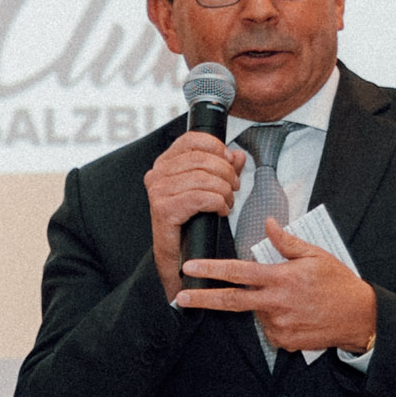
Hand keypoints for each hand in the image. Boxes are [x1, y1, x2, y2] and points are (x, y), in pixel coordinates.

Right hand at [142, 131, 242, 292]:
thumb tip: (238, 156)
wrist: (178, 256)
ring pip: (203, 178)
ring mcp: (158, 191)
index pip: (191, 139)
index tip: (229, 160)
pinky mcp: (164, 209)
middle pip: (201, 159)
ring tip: (227, 202)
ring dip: (224, 190)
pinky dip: (217, 203)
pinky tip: (220, 211)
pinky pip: (200, 197)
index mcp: (165, 163)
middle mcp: (157, 174)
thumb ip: (223, 170)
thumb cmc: (191, 221)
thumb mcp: (210, 189)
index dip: (215, 146)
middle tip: (234, 187)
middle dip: (225, 172)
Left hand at [172, 221, 379, 355]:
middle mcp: (276, 304)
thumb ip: (287, 242)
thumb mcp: (316, 256)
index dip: (211, 270)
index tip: (190, 268)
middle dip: (202, 299)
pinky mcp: (285, 341)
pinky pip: (270, 329)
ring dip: (262, 305)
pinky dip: (275, 320)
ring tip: (290, 299)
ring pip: (256, 313)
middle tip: (180, 297)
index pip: (238, 272)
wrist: (360, 318)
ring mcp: (279, 326)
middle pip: (231, 302)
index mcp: (281, 279)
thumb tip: (268, 224)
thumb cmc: (339, 284)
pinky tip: (295, 314)